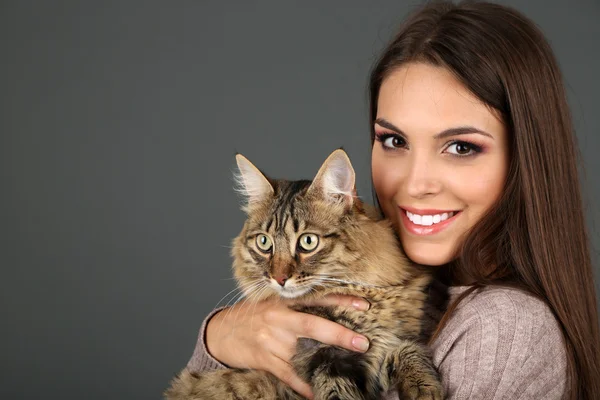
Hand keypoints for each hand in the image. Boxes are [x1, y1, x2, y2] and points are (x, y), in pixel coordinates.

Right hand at [205, 294, 370, 398]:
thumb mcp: (273, 304)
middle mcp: (278, 318)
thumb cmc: (252, 317)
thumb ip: (297, 307)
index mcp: (283, 301)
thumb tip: (332, 313)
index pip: (317, 298)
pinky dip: (303, 385)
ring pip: (303, 352)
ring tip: (345, 368)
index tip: (364, 305)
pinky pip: (289, 374)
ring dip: (324, 362)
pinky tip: (316, 392)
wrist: (221, 332)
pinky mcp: (265, 358)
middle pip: (313, 325)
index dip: (341, 299)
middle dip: (339, 334)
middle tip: (362, 343)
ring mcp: (271, 339)